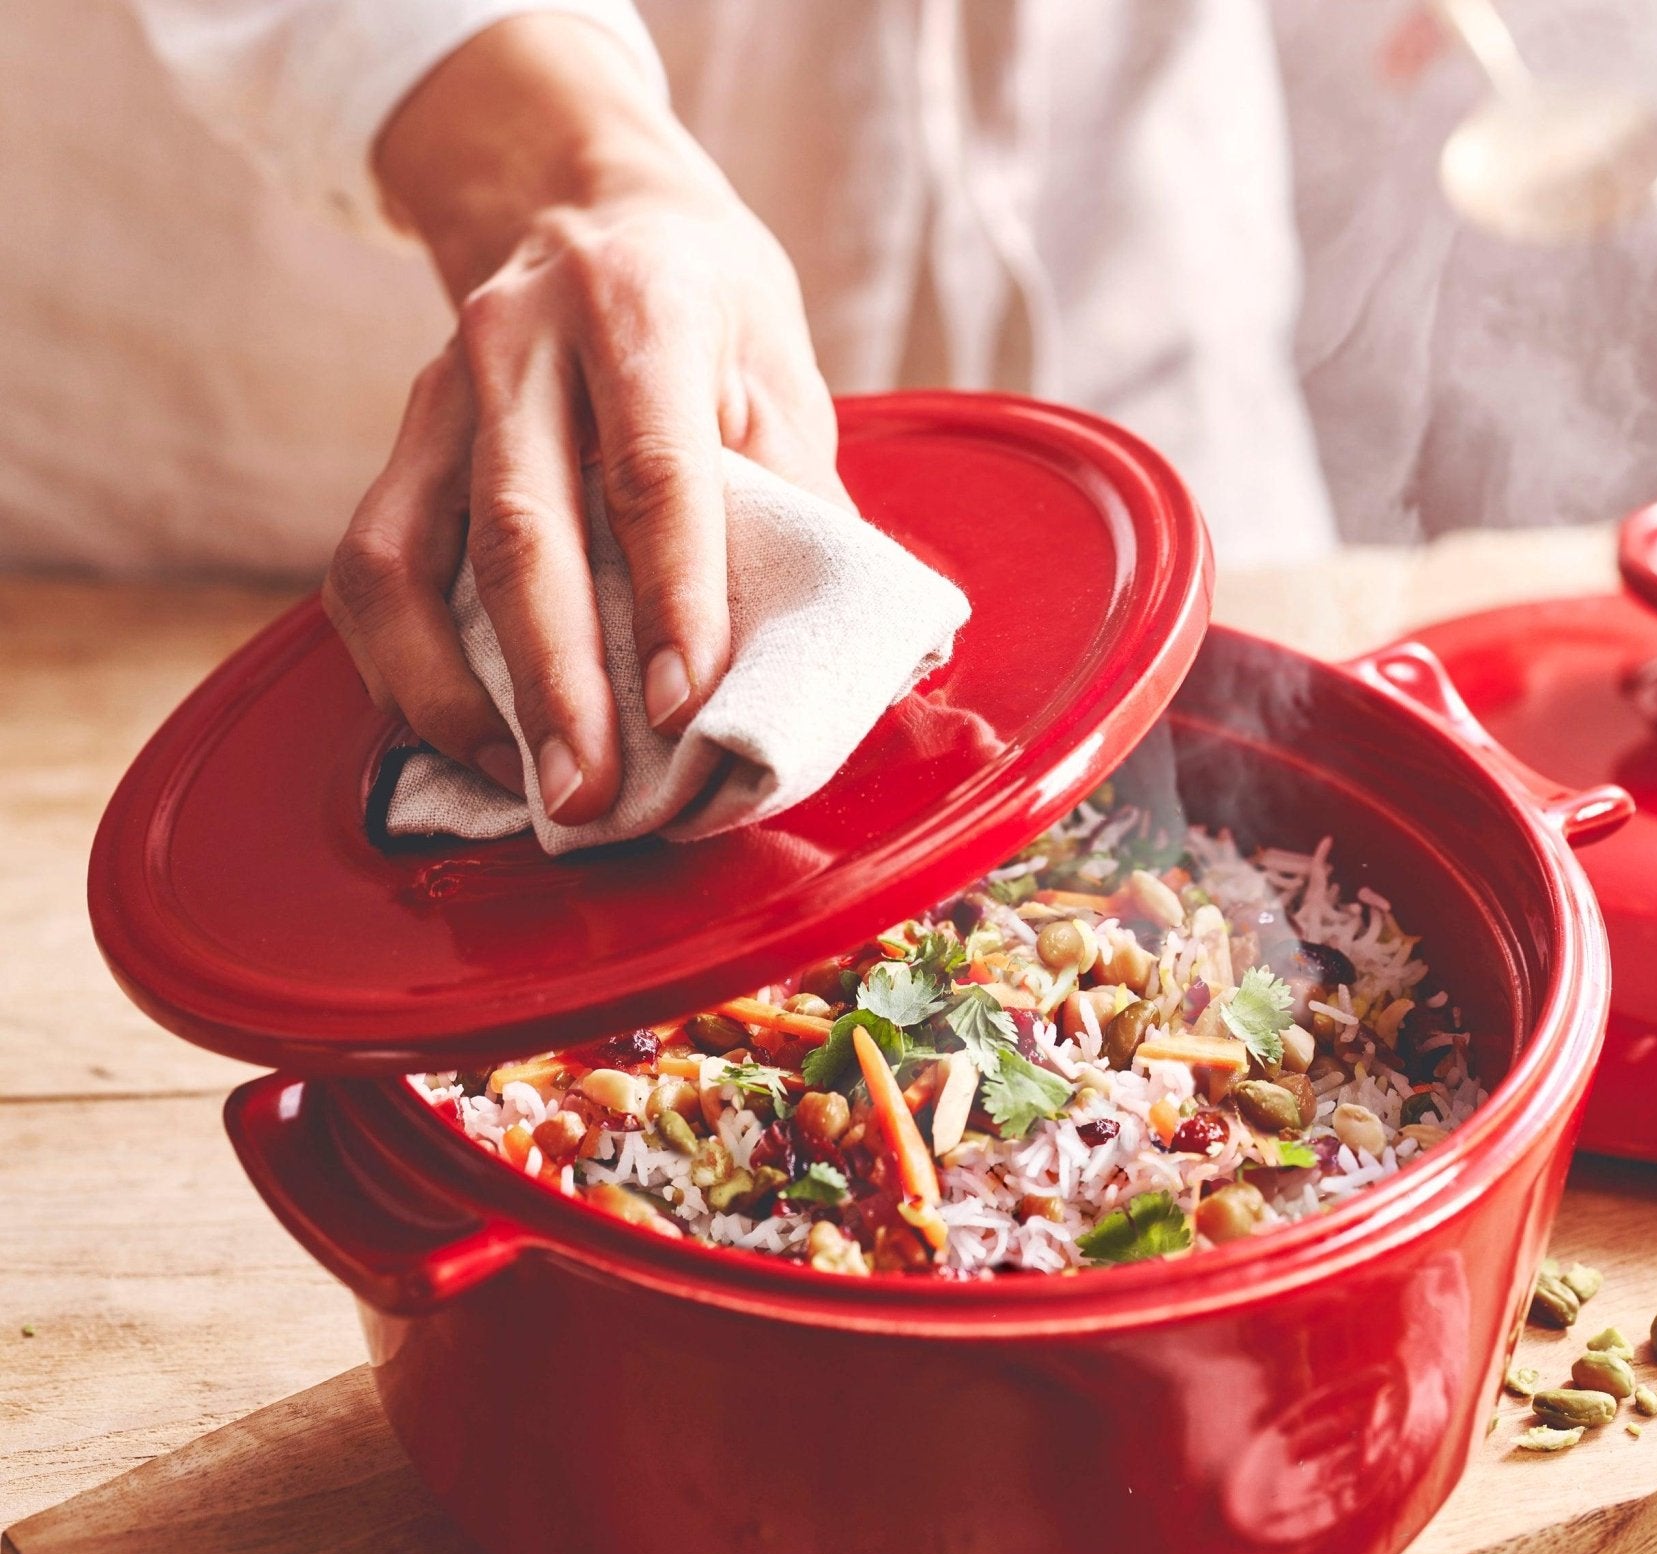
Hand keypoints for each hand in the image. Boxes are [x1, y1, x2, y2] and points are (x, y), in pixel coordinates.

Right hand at [323, 17, 843, 822]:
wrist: (583, 201)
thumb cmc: (707, 308)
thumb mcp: (780, 374)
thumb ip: (799, 502)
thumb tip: (834, 656)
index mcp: (641, 310)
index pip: (655, 471)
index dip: (672, 597)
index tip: (685, 706)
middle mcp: (520, 342)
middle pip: (520, 530)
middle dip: (554, 682)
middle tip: (586, 796)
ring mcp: (440, 392)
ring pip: (404, 558)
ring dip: (452, 694)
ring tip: (517, 787)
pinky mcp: (397, 442)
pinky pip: (369, 569)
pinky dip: (404, 670)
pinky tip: (460, 739)